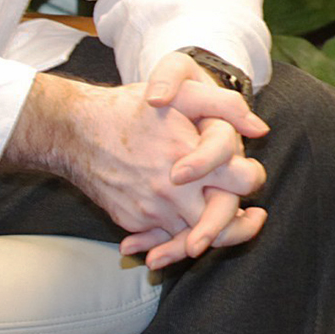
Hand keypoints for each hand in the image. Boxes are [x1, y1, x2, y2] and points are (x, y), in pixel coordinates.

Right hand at [4, 56, 268, 270]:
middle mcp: (173, 191)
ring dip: (209, 234)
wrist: (74, 131)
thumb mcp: (181, 94)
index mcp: (192, 158)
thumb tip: (260, 130)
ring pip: (192, 237)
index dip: (252, 180)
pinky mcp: (132, 222)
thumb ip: (224, 106)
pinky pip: (163, 239)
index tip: (250, 177)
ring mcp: (151, 211)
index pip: (242, 182)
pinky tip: (187, 232)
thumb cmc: (131, 108)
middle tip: (254, 218)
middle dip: (240, 225)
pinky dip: (176, 240)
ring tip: (223, 224)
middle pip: (221, 223)